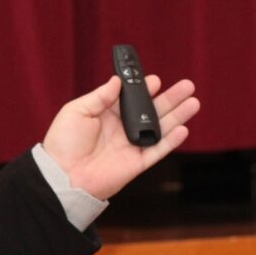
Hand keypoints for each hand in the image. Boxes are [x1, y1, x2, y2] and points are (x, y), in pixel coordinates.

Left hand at [41, 76, 200, 199]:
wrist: (63, 175)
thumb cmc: (63, 143)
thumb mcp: (76, 111)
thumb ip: (99, 96)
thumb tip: (117, 81)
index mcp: (106, 114)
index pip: (130, 99)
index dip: (144, 89)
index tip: (155, 79)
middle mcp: (121, 129)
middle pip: (151, 110)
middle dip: (170, 98)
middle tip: (186, 85)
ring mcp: (130, 145)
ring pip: (160, 128)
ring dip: (177, 115)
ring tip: (192, 101)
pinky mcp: (136, 162)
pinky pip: (158, 150)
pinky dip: (171, 140)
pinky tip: (183, 128)